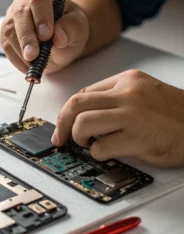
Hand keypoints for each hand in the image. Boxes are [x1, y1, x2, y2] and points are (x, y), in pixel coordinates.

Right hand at [1, 0, 89, 73]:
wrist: (61, 41)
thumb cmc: (70, 29)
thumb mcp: (79, 28)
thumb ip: (71, 29)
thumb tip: (58, 37)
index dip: (42, 16)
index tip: (46, 36)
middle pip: (20, 13)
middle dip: (27, 37)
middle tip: (34, 56)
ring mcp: (12, 16)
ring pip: (10, 31)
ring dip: (22, 52)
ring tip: (37, 64)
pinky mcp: (7, 33)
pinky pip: (7, 46)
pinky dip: (18, 60)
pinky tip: (30, 65)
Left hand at [51, 70, 183, 166]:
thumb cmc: (173, 114)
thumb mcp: (142, 94)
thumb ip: (112, 99)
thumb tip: (81, 115)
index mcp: (127, 81)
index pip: (83, 93)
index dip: (67, 111)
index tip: (62, 124)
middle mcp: (128, 94)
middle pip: (76, 104)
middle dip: (62, 123)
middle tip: (61, 137)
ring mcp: (132, 115)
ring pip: (83, 124)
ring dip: (79, 138)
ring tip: (89, 143)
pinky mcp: (138, 138)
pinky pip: (100, 148)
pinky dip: (98, 153)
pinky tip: (109, 152)